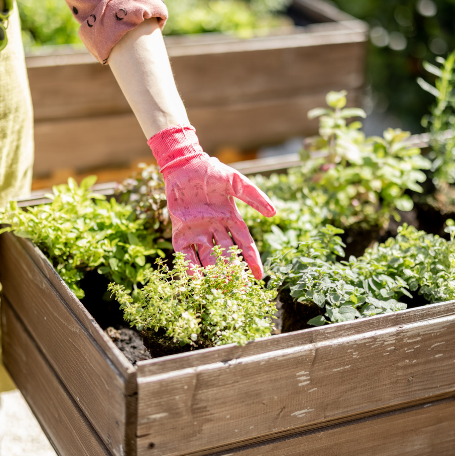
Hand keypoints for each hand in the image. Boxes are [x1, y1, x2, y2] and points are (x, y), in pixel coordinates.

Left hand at [148, 126, 275, 278]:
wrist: (184, 164)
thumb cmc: (211, 170)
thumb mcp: (236, 181)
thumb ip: (254, 196)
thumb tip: (274, 213)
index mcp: (231, 218)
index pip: (244, 244)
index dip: (251, 260)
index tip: (259, 277)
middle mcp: (215, 228)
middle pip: (227, 255)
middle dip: (233, 273)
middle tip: (239, 291)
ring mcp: (197, 231)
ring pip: (208, 257)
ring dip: (213, 273)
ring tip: (219, 290)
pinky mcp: (180, 231)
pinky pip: (185, 253)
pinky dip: (189, 266)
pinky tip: (194, 281)